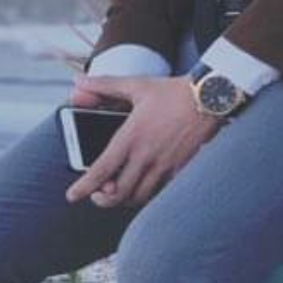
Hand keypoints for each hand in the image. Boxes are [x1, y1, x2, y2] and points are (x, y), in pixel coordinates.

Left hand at [65, 74, 222, 209]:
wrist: (209, 98)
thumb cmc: (172, 92)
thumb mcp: (135, 85)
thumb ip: (103, 86)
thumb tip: (78, 83)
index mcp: (131, 136)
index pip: (102, 170)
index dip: (85, 187)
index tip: (73, 195)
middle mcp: (146, 155)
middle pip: (118, 193)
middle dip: (103, 198)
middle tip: (97, 194)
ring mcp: (164, 166)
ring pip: (138, 197)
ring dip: (124, 198)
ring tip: (118, 189)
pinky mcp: (180, 170)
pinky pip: (159, 193)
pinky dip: (146, 194)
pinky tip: (142, 185)